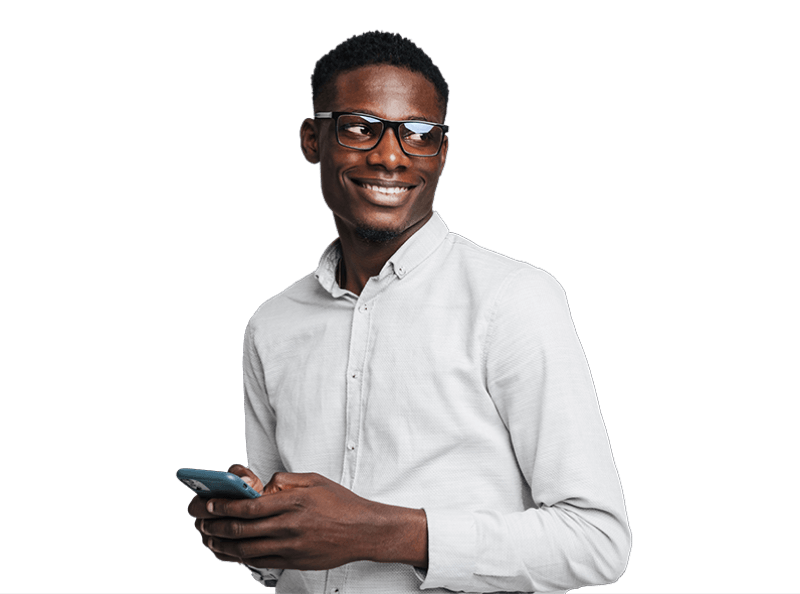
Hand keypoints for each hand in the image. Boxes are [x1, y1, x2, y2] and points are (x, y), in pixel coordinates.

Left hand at [193, 471, 427, 570]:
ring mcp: (291, 547)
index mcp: (294, 502)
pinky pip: (260, 562)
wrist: (364, 531)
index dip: (225, 507)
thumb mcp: (315, 481)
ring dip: (223, 545)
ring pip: (247, 549)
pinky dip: (240, 558)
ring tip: (209, 539)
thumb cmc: (342, 504)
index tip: (210, 505)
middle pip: (243, 530)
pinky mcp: (294, 561)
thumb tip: (263, 487)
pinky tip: (231, 553)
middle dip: (216, 526)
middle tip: (202, 523)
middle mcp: (290, 526)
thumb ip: (285, 481)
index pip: (250, 507)